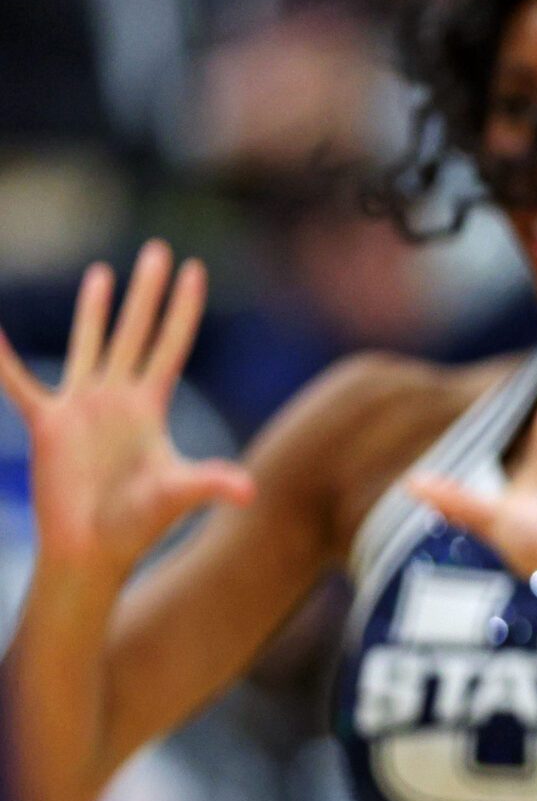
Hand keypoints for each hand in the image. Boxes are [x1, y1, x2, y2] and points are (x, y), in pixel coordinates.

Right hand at [0, 242, 253, 579]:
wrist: (93, 551)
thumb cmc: (138, 526)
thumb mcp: (177, 496)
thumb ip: (210, 485)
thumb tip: (248, 490)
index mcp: (151, 407)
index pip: (172, 345)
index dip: (184, 308)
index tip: (196, 270)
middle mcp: (120, 399)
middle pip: (136, 332)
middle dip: (147, 292)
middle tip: (158, 250)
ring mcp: (84, 408)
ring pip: (91, 344)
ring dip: (95, 310)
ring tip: (103, 273)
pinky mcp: (49, 425)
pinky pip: (20, 383)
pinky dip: (4, 358)